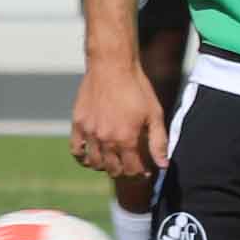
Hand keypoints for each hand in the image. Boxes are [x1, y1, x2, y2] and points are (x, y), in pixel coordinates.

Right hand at [71, 59, 168, 179]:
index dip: (140, 174)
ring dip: (105, 167)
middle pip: (113, 170)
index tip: (145, 171)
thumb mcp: (154, 114)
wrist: (112, 66)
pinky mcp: (78, 124)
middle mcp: (106, 139)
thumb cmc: (136, 88)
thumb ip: (158, 142)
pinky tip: (91, 157)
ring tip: (114, 161)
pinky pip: (76, 150)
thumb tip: (163, 166)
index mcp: (126, 139)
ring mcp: (89, 132)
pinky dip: (83, 158)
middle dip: (125, 172)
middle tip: (131, 167)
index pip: (132, 170)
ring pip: (94, 163)